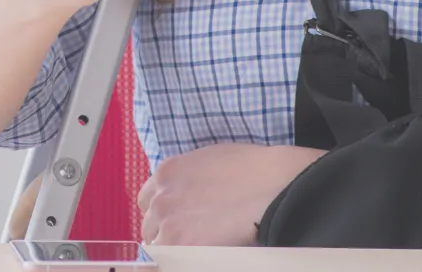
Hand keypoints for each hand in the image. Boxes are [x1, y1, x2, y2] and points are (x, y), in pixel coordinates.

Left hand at [138, 143, 324, 246]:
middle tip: (187, 239)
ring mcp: (169, 222)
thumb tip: (189, 195)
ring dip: (172, 248)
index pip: (147, 200)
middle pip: (149, 224)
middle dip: (164, 232)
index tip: (173, 221)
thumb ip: (188, 179)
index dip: (160, 213)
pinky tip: (199, 256)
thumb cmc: (253, 169)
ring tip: (196, 249)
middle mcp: (161, 197)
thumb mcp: (208, 161)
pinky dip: (182, 259)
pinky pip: (170, 260)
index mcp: (166, 172)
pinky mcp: (183, 244)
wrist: (274, 183)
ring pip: (157, 245)